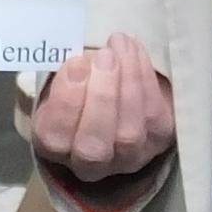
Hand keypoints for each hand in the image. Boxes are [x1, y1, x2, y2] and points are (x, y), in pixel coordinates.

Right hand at [32, 33, 175, 181]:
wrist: (115, 93)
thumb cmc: (79, 86)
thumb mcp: (60, 81)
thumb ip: (65, 76)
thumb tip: (82, 63)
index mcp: (54, 147)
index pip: (55, 137)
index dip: (67, 102)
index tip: (76, 63)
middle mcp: (89, 164)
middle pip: (94, 146)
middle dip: (101, 98)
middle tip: (105, 56)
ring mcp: (127, 158)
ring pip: (128, 133)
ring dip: (127, 82)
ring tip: (120, 46)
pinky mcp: (158, 141)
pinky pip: (153, 114)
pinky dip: (144, 77)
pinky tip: (133, 50)